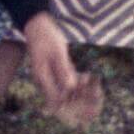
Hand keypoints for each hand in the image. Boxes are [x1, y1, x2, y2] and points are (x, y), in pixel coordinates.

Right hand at [23, 13, 102, 127]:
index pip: (57, 100)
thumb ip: (63, 70)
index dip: (72, 107)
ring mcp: (50, 75)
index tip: (86, 108)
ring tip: (96, 92)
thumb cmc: (46, 36)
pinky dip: (78, 81)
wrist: (37, 25)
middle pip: (63, 98)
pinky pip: (68, 79)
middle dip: (79, 102)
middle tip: (94, 106)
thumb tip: (71, 87)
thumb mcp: (57, 52)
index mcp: (43, 78)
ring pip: (67, 89)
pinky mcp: (55, 69)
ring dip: (80, 92)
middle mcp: (45, 80)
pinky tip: (88, 78)